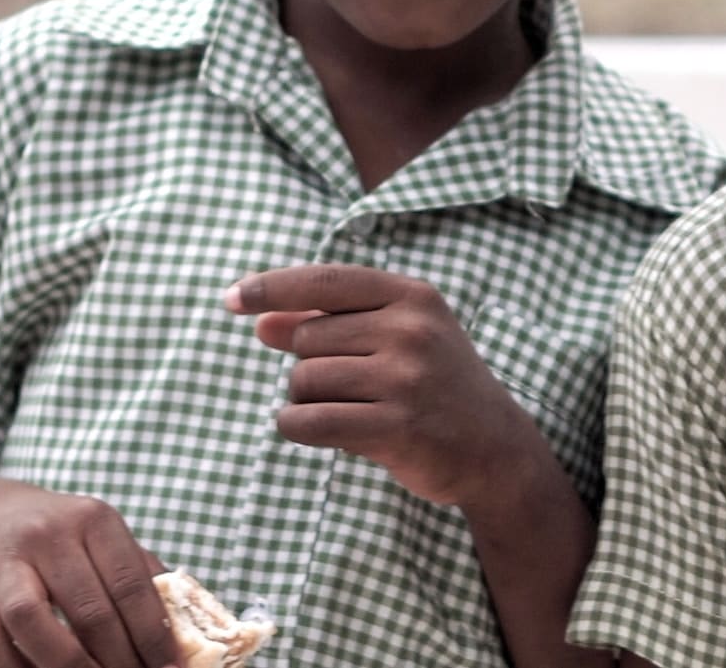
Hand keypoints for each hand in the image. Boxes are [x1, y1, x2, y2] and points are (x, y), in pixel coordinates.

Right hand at [0, 478, 178, 667]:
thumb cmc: (61, 538)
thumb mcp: (103, 538)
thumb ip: (141, 575)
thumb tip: (182, 628)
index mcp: (94, 520)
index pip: (130, 584)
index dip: (153, 632)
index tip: (170, 665)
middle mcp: (49, 536)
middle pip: (89, 610)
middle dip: (118, 659)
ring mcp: (5, 565)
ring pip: (33, 623)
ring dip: (68, 666)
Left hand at [226, 266, 543, 510]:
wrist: (494, 446)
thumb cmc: (434, 384)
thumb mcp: (396, 338)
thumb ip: (332, 323)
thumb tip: (261, 322)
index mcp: (411, 296)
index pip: (325, 280)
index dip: (272, 287)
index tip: (232, 298)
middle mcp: (411, 328)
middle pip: (307, 338)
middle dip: (308, 364)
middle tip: (350, 386)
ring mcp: (406, 376)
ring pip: (305, 380)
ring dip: (306, 400)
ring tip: (350, 410)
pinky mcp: (397, 425)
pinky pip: (311, 421)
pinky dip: (298, 426)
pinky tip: (318, 429)